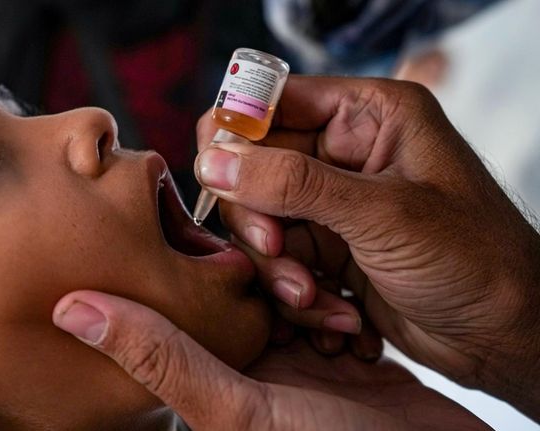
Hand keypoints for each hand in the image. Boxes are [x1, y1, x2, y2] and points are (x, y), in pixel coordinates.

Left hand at [53, 291, 488, 430]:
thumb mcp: (235, 407)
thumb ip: (159, 357)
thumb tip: (68, 307)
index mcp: (212, 375)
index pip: (192, 303)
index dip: (204, 269)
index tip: (219, 232)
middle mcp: (249, 365)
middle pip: (247, 291)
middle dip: (273, 278)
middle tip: (293, 281)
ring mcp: (298, 361)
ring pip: (292, 292)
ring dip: (312, 290)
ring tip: (328, 309)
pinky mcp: (342, 357)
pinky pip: (333, 307)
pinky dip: (343, 306)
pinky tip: (353, 316)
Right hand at [194, 75, 539, 419]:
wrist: (505, 336)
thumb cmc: (475, 260)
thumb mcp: (382, 213)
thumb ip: (292, 183)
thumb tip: (214, 161)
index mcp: (368, 116)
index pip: (271, 102)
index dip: (237, 136)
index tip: (221, 179)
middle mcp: (344, 153)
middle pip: (252, 168)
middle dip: (259, 219)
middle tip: (276, 251)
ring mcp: (332, 205)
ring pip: (259, 223)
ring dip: (278, 269)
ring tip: (316, 299)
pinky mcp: (327, 250)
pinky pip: (278, 263)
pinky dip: (296, 295)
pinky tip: (338, 317)